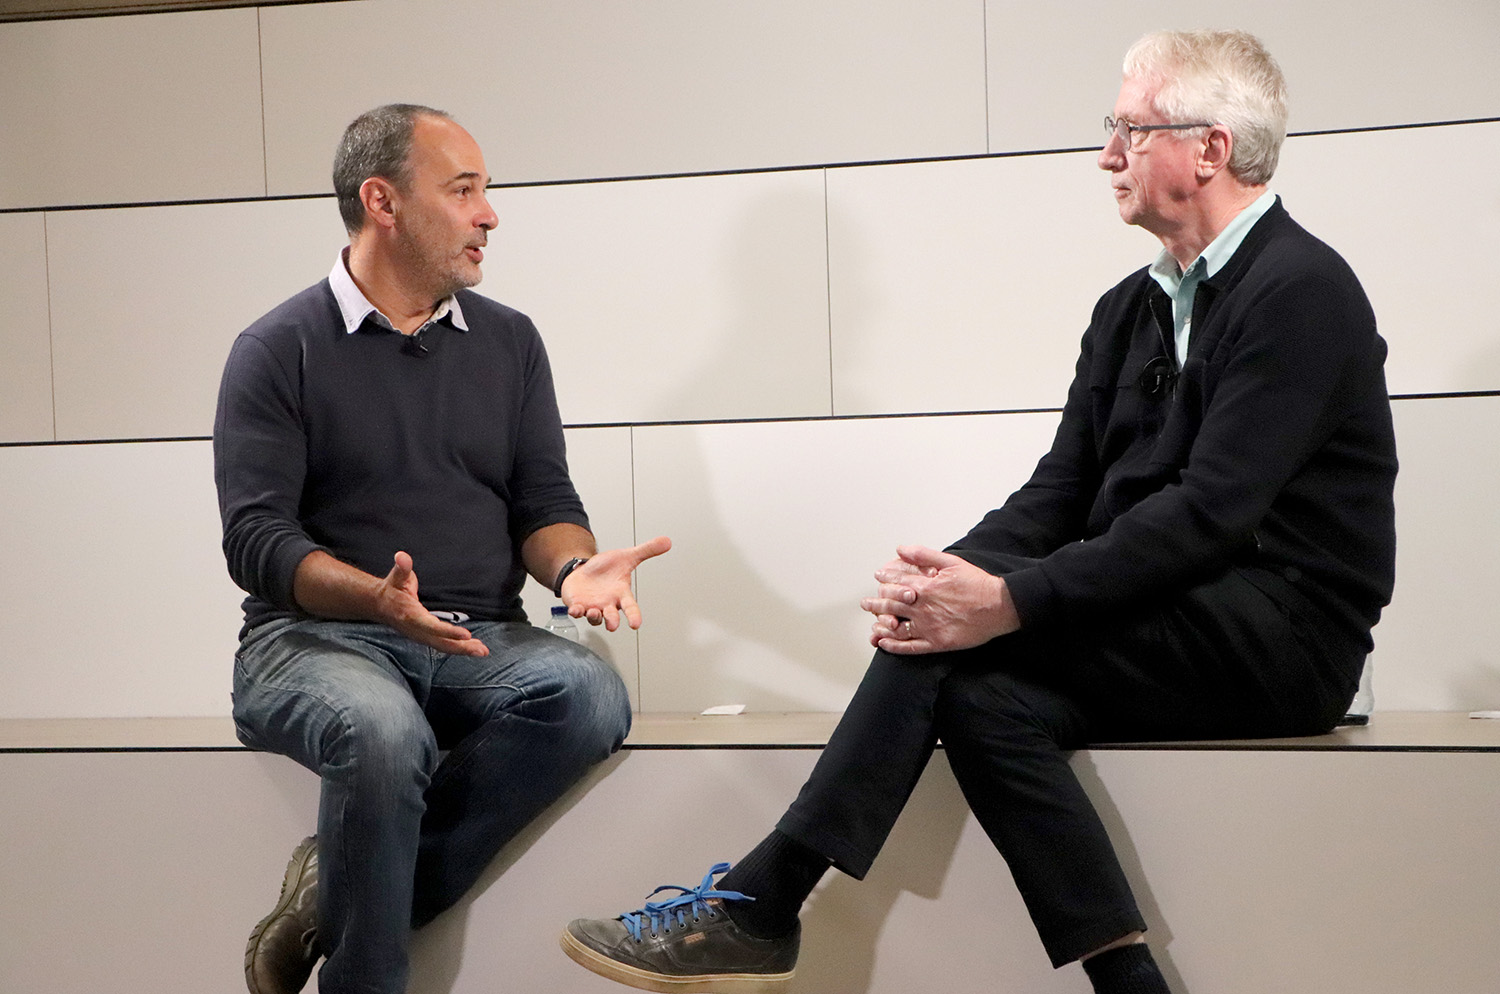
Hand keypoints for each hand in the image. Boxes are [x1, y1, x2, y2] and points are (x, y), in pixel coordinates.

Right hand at [376, 552, 489, 656]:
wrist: (378, 604)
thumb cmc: (392, 589)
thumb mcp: (397, 576)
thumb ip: (402, 567)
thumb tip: (402, 556)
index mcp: (411, 616)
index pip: (432, 626)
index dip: (449, 632)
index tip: (466, 634)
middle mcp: (416, 630)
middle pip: (441, 642)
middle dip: (462, 647)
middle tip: (482, 650)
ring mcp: (420, 636)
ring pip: (443, 646)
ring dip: (463, 650)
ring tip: (482, 651)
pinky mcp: (424, 637)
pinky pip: (442, 645)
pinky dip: (458, 648)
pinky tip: (472, 647)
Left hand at [561, 535, 672, 630]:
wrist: (585, 570)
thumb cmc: (605, 569)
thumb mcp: (627, 557)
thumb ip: (646, 551)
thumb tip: (667, 541)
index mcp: (621, 594)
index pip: (630, 608)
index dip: (634, 616)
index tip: (636, 624)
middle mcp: (608, 604)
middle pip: (612, 618)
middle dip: (612, 622)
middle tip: (612, 624)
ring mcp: (593, 606)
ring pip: (595, 618)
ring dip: (594, 617)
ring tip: (594, 611)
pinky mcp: (578, 605)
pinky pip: (577, 612)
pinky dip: (576, 612)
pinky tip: (575, 610)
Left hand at [859, 545, 1017, 654]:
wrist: (1000, 606)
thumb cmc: (978, 584)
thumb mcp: (951, 562)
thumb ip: (923, 555)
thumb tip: (900, 549)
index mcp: (925, 587)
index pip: (896, 582)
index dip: (885, 579)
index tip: (878, 577)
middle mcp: (923, 608)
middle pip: (891, 604)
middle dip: (876, 602)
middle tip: (866, 603)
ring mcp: (929, 627)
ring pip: (896, 627)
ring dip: (880, 625)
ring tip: (872, 624)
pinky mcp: (937, 643)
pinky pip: (909, 647)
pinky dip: (894, 646)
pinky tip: (884, 643)